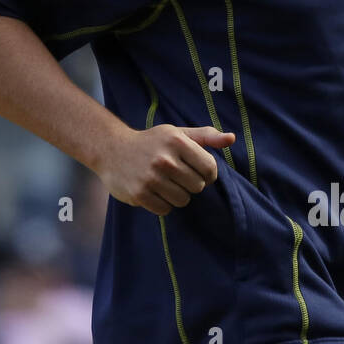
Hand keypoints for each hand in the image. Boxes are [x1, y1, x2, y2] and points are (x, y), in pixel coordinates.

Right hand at [94, 124, 228, 215]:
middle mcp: (164, 159)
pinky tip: (153, 191)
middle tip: (176, 176)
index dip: (207, 174)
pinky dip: (162, 204)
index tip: (197, 172)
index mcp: (177, 141)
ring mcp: (151, 177)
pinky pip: (165, 209)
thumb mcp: (177, 133)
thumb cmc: (151, 142)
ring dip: (176, 195)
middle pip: (197, 187)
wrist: (111, 149)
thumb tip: (231, 138)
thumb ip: (206, 136)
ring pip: (183, 200)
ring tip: (164, 183)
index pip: (210, 168)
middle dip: (190, 184)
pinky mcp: (139, 194)